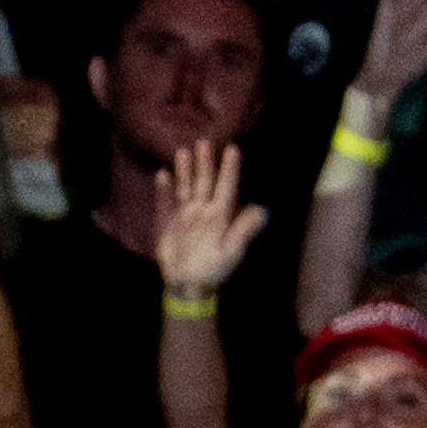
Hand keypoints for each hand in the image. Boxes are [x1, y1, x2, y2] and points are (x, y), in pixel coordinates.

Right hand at [154, 140, 266, 296]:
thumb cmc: (213, 270)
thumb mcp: (232, 251)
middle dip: (205, 162)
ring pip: (186, 187)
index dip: (230, 168)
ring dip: (185, 170)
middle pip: (205, 181)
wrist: (188, 286)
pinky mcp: (168, 224)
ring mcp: (185, 216)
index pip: (226, 186)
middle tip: (204, 141)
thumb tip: (263, 210)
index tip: (233, 148)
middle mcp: (203, 211)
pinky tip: (162, 175)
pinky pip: (165, 203)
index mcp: (220, 216)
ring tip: (183, 151)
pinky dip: (164, 189)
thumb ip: (244, 229)